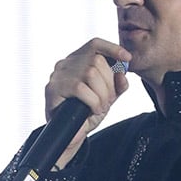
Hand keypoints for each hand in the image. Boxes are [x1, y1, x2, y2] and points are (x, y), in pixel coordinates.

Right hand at [44, 38, 131, 168]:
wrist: (69, 135)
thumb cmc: (86, 112)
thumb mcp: (107, 97)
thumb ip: (117, 85)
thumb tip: (123, 74)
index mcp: (78, 61)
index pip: (95, 44)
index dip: (112, 48)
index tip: (127, 58)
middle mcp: (65, 63)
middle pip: (97, 61)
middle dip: (109, 83)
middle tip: (109, 101)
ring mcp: (57, 75)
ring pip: (90, 73)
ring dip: (102, 94)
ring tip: (101, 107)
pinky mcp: (52, 89)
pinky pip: (80, 88)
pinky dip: (93, 101)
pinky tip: (93, 110)